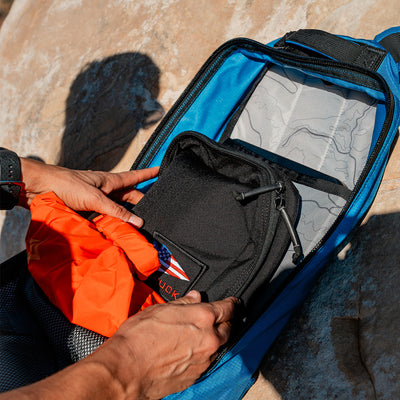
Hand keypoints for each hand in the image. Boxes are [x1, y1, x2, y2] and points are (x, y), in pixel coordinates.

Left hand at [19, 158, 158, 226]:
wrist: (39, 188)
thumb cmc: (66, 185)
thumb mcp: (95, 198)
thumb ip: (116, 210)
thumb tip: (138, 221)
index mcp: (109, 181)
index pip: (134, 177)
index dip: (147, 174)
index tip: (161, 170)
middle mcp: (104, 189)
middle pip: (128, 196)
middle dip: (140, 201)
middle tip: (153, 210)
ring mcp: (96, 200)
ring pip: (117, 208)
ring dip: (125, 215)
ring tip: (137, 225)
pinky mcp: (87, 210)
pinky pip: (104, 217)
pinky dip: (111, 223)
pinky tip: (115, 231)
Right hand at [86, 291, 238, 398]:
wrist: (125, 370)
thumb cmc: (138, 337)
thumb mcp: (160, 309)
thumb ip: (184, 303)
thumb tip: (195, 297)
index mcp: (203, 317)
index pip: (228, 308)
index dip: (232, 304)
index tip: (233, 303)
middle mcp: (209, 339)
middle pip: (229, 328)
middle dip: (226, 322)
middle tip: (219, 317)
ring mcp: (204, 360)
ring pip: (219, 346)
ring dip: (215, 339)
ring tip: (200, 334)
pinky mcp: (196, 375)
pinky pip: (207, 361)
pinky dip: (204, 353)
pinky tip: (190, 350)